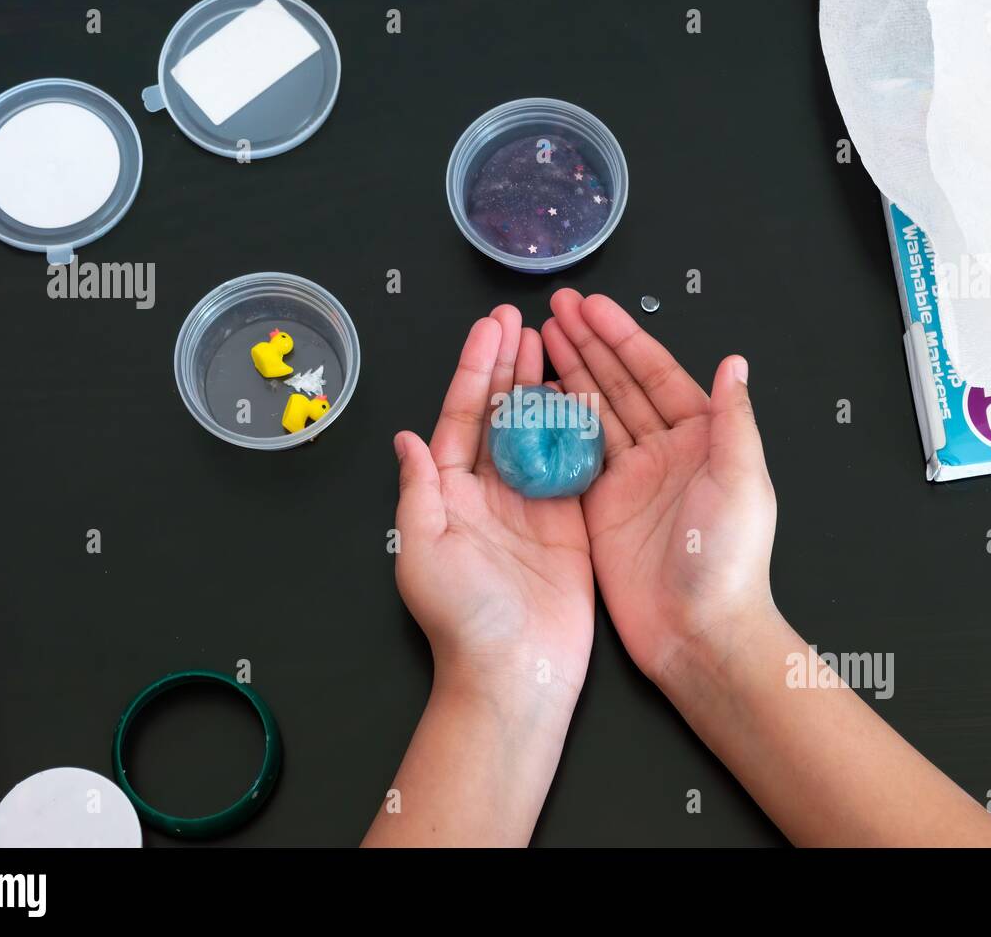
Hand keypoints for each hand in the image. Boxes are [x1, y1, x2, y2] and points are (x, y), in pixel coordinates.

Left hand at [393, 305, 593, 710]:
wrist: (516, 672)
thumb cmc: (461, 617)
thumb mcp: (420, 549)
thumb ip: (418, 491)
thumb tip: (406, 438)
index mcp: (450, 493)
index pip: (461, 417)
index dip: (475, 370)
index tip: (491, 327)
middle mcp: (490, 491)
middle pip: (500, 414)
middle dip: (509, 364)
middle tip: (523, 318)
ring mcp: (531, 504)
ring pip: (538, 429)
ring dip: (543, 384)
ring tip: (552, 340)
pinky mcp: (569, 522)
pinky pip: (573, 463)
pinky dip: (578, 427)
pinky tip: (585, 391)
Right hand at [541, 289, 776, 685]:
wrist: (699, 631)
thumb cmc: (729, 558)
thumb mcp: (741, 481)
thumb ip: (732, 419)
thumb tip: (734, 361)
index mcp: (700, 438)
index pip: (656, 373)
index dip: (623, 337)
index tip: (592, 305)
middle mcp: (662, 452)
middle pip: (619, 385)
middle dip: (588, 344)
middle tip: (554, 307)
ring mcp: (628, 479)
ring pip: (593, 413)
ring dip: (569, 373)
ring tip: (539, 337)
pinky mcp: (599, 508)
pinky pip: (574, 457)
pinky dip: (554, 425)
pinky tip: (534, 395)